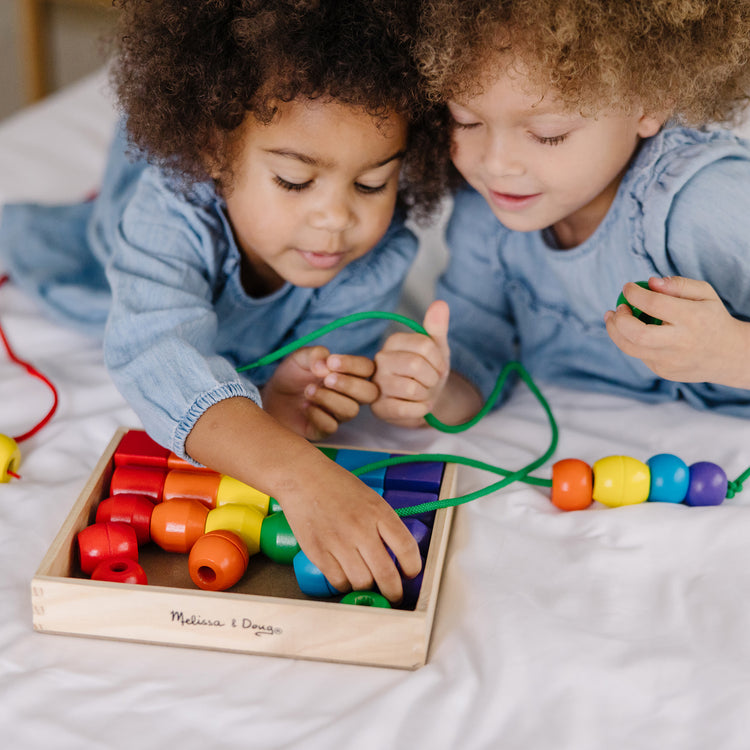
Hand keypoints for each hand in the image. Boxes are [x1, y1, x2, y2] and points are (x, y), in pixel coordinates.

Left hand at [262, 346, 377, 439]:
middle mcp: (349, 395)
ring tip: (308, 391)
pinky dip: (317, 415)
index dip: (354, 365)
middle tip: (327, 379)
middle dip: (349, 385)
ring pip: (351, 410)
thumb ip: (315, 355)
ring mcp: (338, 414)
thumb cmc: (291, 376)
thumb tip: (326, 364)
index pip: (367, 368)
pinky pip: (331, 426)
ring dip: (329, 398)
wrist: (271, 397)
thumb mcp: (300, 358)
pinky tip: (305, 407)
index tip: (331, 362)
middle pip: (370, 393)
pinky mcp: (324, 430)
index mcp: (348, 374)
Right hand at [279, 455, 422, 602]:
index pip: (407, 548)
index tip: (411, 574)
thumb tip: (397, 556)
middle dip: (394, 591)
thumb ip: (384, 525)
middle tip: (393, 594)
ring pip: (362, 582)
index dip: (413, 568)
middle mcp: (360, 528)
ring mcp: (338, 542)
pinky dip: (345, 584)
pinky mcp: (318, 552)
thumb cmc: (337, 486)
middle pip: (386, 574)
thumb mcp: (371, 499)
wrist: (303, 478)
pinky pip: (338, 581)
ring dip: (367, 587)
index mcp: (379, 512)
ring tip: (366, 580)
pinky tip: (346, 575)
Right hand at [372, 300, 450, 426]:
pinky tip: (418, 406)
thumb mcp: (437, 348)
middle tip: (430, 382)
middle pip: (416, 366)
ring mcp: (377, 385)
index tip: (437, 367)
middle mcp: (380, 360)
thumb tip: (440, 304)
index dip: (439, 360)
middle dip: (432, 378)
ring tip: (422, 394)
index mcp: (393, 342)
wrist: (425, 399)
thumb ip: (437, 327)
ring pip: (411, 389)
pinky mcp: (379, 408)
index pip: (425, 346)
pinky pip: (407, 410)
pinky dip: (421, 410)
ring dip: (426, 395)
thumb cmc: (429, 371)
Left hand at [605, 276, 749, 386]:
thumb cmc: (712, 318)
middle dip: (619, 319)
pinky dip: (632, 342)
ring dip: (615, 332)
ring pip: (631, 349)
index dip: (634, 294)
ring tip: (613, 318)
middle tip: (617, 308)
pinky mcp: (664, 372)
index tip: (628, 287)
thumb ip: (679, 284)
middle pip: (637, 333)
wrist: (730, 355)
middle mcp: (680, 342)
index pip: (654, 304)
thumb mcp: (705, 294)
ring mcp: (671, 361)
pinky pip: (640, 355)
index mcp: (692, 318)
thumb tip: (651, 282)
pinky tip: (637, 333)